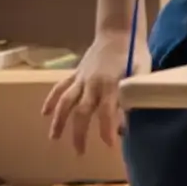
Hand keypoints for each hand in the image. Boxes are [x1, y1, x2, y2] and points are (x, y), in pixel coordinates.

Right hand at [43, 31, 130, 152]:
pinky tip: (45, 113)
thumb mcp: (141, 73)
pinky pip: (60, 87)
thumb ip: (134, 94)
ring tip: (54, 138)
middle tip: (79, 152)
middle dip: (79, 133)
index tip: (109, 145)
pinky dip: (51, 100)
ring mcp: (81, 78)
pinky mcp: (75, 73)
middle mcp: (93, 83)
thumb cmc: (134, 53)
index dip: (107, 129)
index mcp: (112, 83)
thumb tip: (128, 118)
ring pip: (65, 101)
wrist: (119, 32)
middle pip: (82, 111)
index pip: (108, 111)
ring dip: (58, 121)